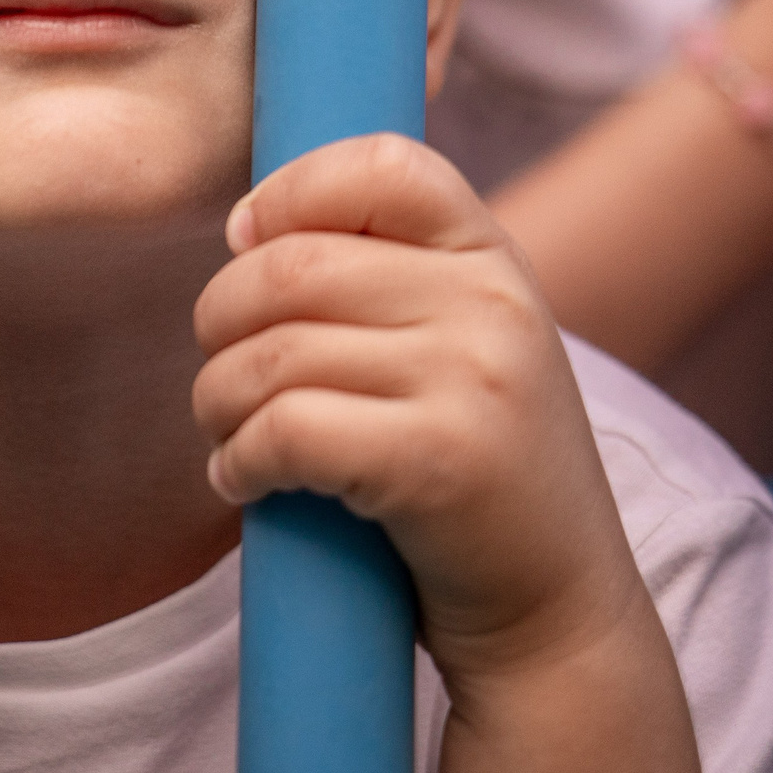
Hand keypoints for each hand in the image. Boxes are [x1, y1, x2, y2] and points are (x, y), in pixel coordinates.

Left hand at [192, 136, 651, 687]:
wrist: (555, 608)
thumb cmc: (474, 468)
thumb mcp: (466, 341)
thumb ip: (394, 275)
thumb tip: (249, 223)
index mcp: (493, 257)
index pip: (383, 164)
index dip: (290, 190)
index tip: (245, 240)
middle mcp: (492, 304)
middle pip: (292, 266)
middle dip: (220, 318)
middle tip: (220, 370)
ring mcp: (472, 381)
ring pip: (273, 355)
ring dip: (217, 401)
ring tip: (226, 432)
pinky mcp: (438, 463)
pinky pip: (286, 431)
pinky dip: (237, 459)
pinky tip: (242, 479)